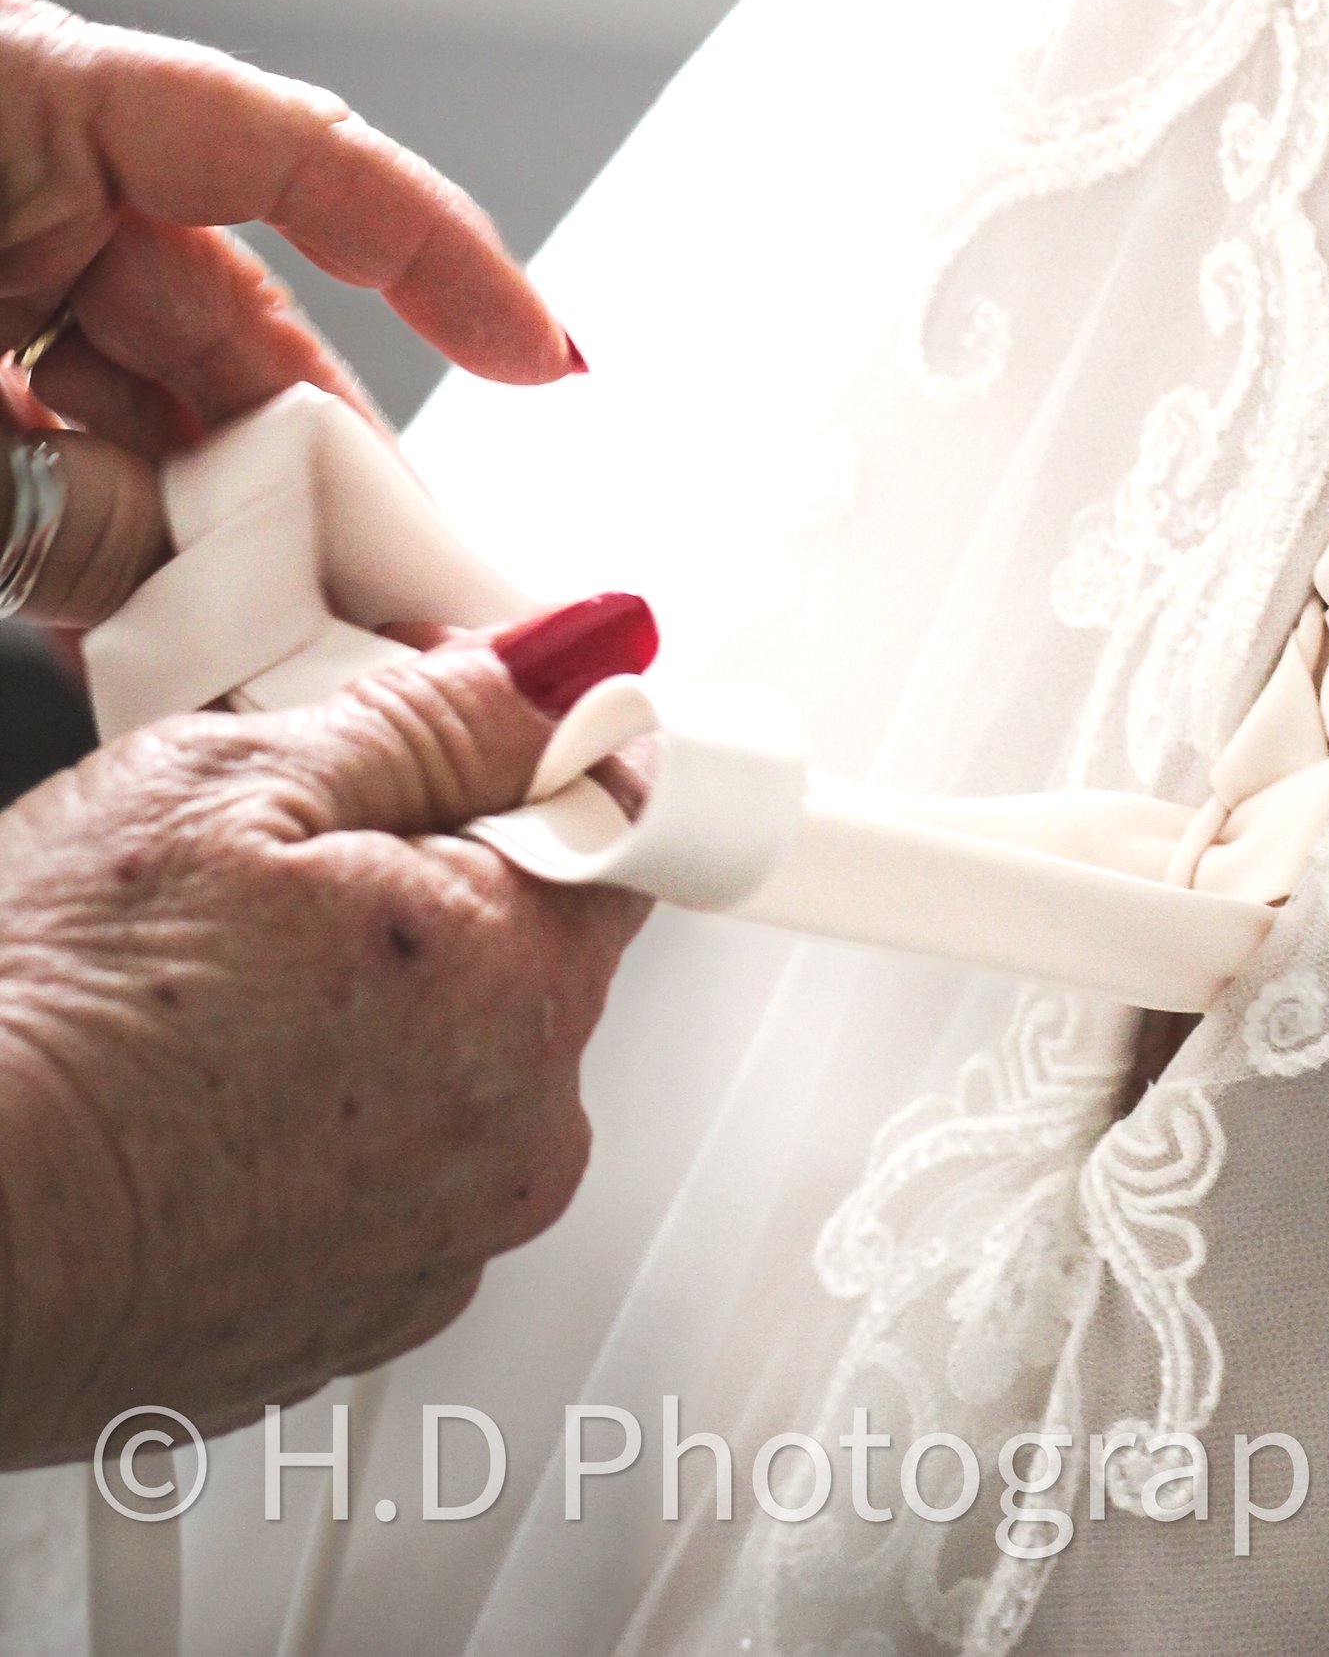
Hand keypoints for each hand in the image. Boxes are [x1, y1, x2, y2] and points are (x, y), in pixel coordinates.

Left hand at [0, 0, 579, 620]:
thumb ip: (43, 492)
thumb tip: (176, 594)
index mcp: (25, 91)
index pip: (288, 149)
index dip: (434, 253)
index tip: (539, 361)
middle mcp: (23, 180)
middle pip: (232, 317)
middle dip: (327, 469)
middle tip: (417, 590)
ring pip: (152, 409)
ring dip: (225, 539)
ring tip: (303, 644)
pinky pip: (60, 459)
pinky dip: (111, 550)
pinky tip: (169, 640)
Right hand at [0, 624, 647, 1462]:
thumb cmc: (39, 1028)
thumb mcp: (231, 787)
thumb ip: (435, 718)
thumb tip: (574, 658)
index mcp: (514, 990)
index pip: (618, 828)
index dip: (521, 764)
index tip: (434, 755)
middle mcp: (511, 1141)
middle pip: (528, 944)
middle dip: (426, 884)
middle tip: (267, 879)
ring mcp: (432, 1251)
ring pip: (447, 1058)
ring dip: (365, 1009)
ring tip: (208, 1002)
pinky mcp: (348, 1324)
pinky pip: (379, 1171)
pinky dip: (312, 1123)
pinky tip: (198, 1095)